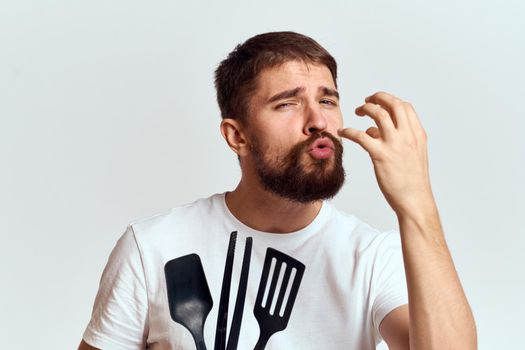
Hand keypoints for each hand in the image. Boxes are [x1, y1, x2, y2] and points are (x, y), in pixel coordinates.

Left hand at [338, 91, 433, 216]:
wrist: (415, 200)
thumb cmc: (412, 181)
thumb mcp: (413, 154)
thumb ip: (398, 139)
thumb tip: (374, 130)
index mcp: (417, 135)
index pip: (406, 107)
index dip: (391, 101)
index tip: (381, 103)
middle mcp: (407, 136)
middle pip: (393, 104)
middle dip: (378, 97)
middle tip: (367, 100)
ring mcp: (394, 145)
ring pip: (378, 114)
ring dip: (365, 108)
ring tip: (356, 111)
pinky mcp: (380, 156)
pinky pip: (361, 136)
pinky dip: (349, 131)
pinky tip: (342, 132)